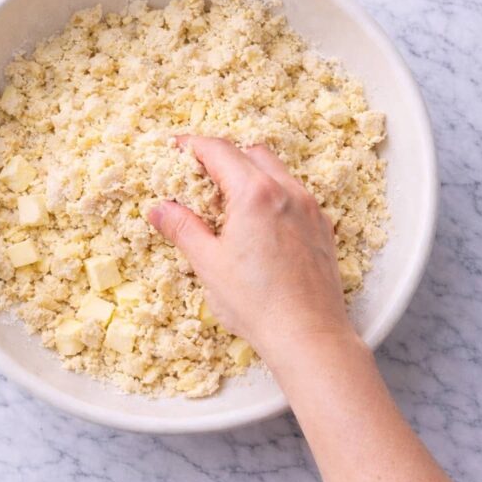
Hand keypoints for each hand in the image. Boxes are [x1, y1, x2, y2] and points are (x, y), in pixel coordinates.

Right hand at [147, 136, 357, 360]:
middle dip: (221, 157)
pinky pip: (294, 194)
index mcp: (255, 193)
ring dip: (248, 174)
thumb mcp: (209, 264)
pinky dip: (271, 194)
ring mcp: (309, 208)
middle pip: (250, 153)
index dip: (192, 146)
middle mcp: (287, 191)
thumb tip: (160, 209)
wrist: (309, 335)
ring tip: (226, 201)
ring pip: (276, 171)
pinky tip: (257, 223)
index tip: (175, 150)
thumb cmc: (257, 304)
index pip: (219, 150)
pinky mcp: (322, 227)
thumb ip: (183, 228)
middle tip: (197, 176)